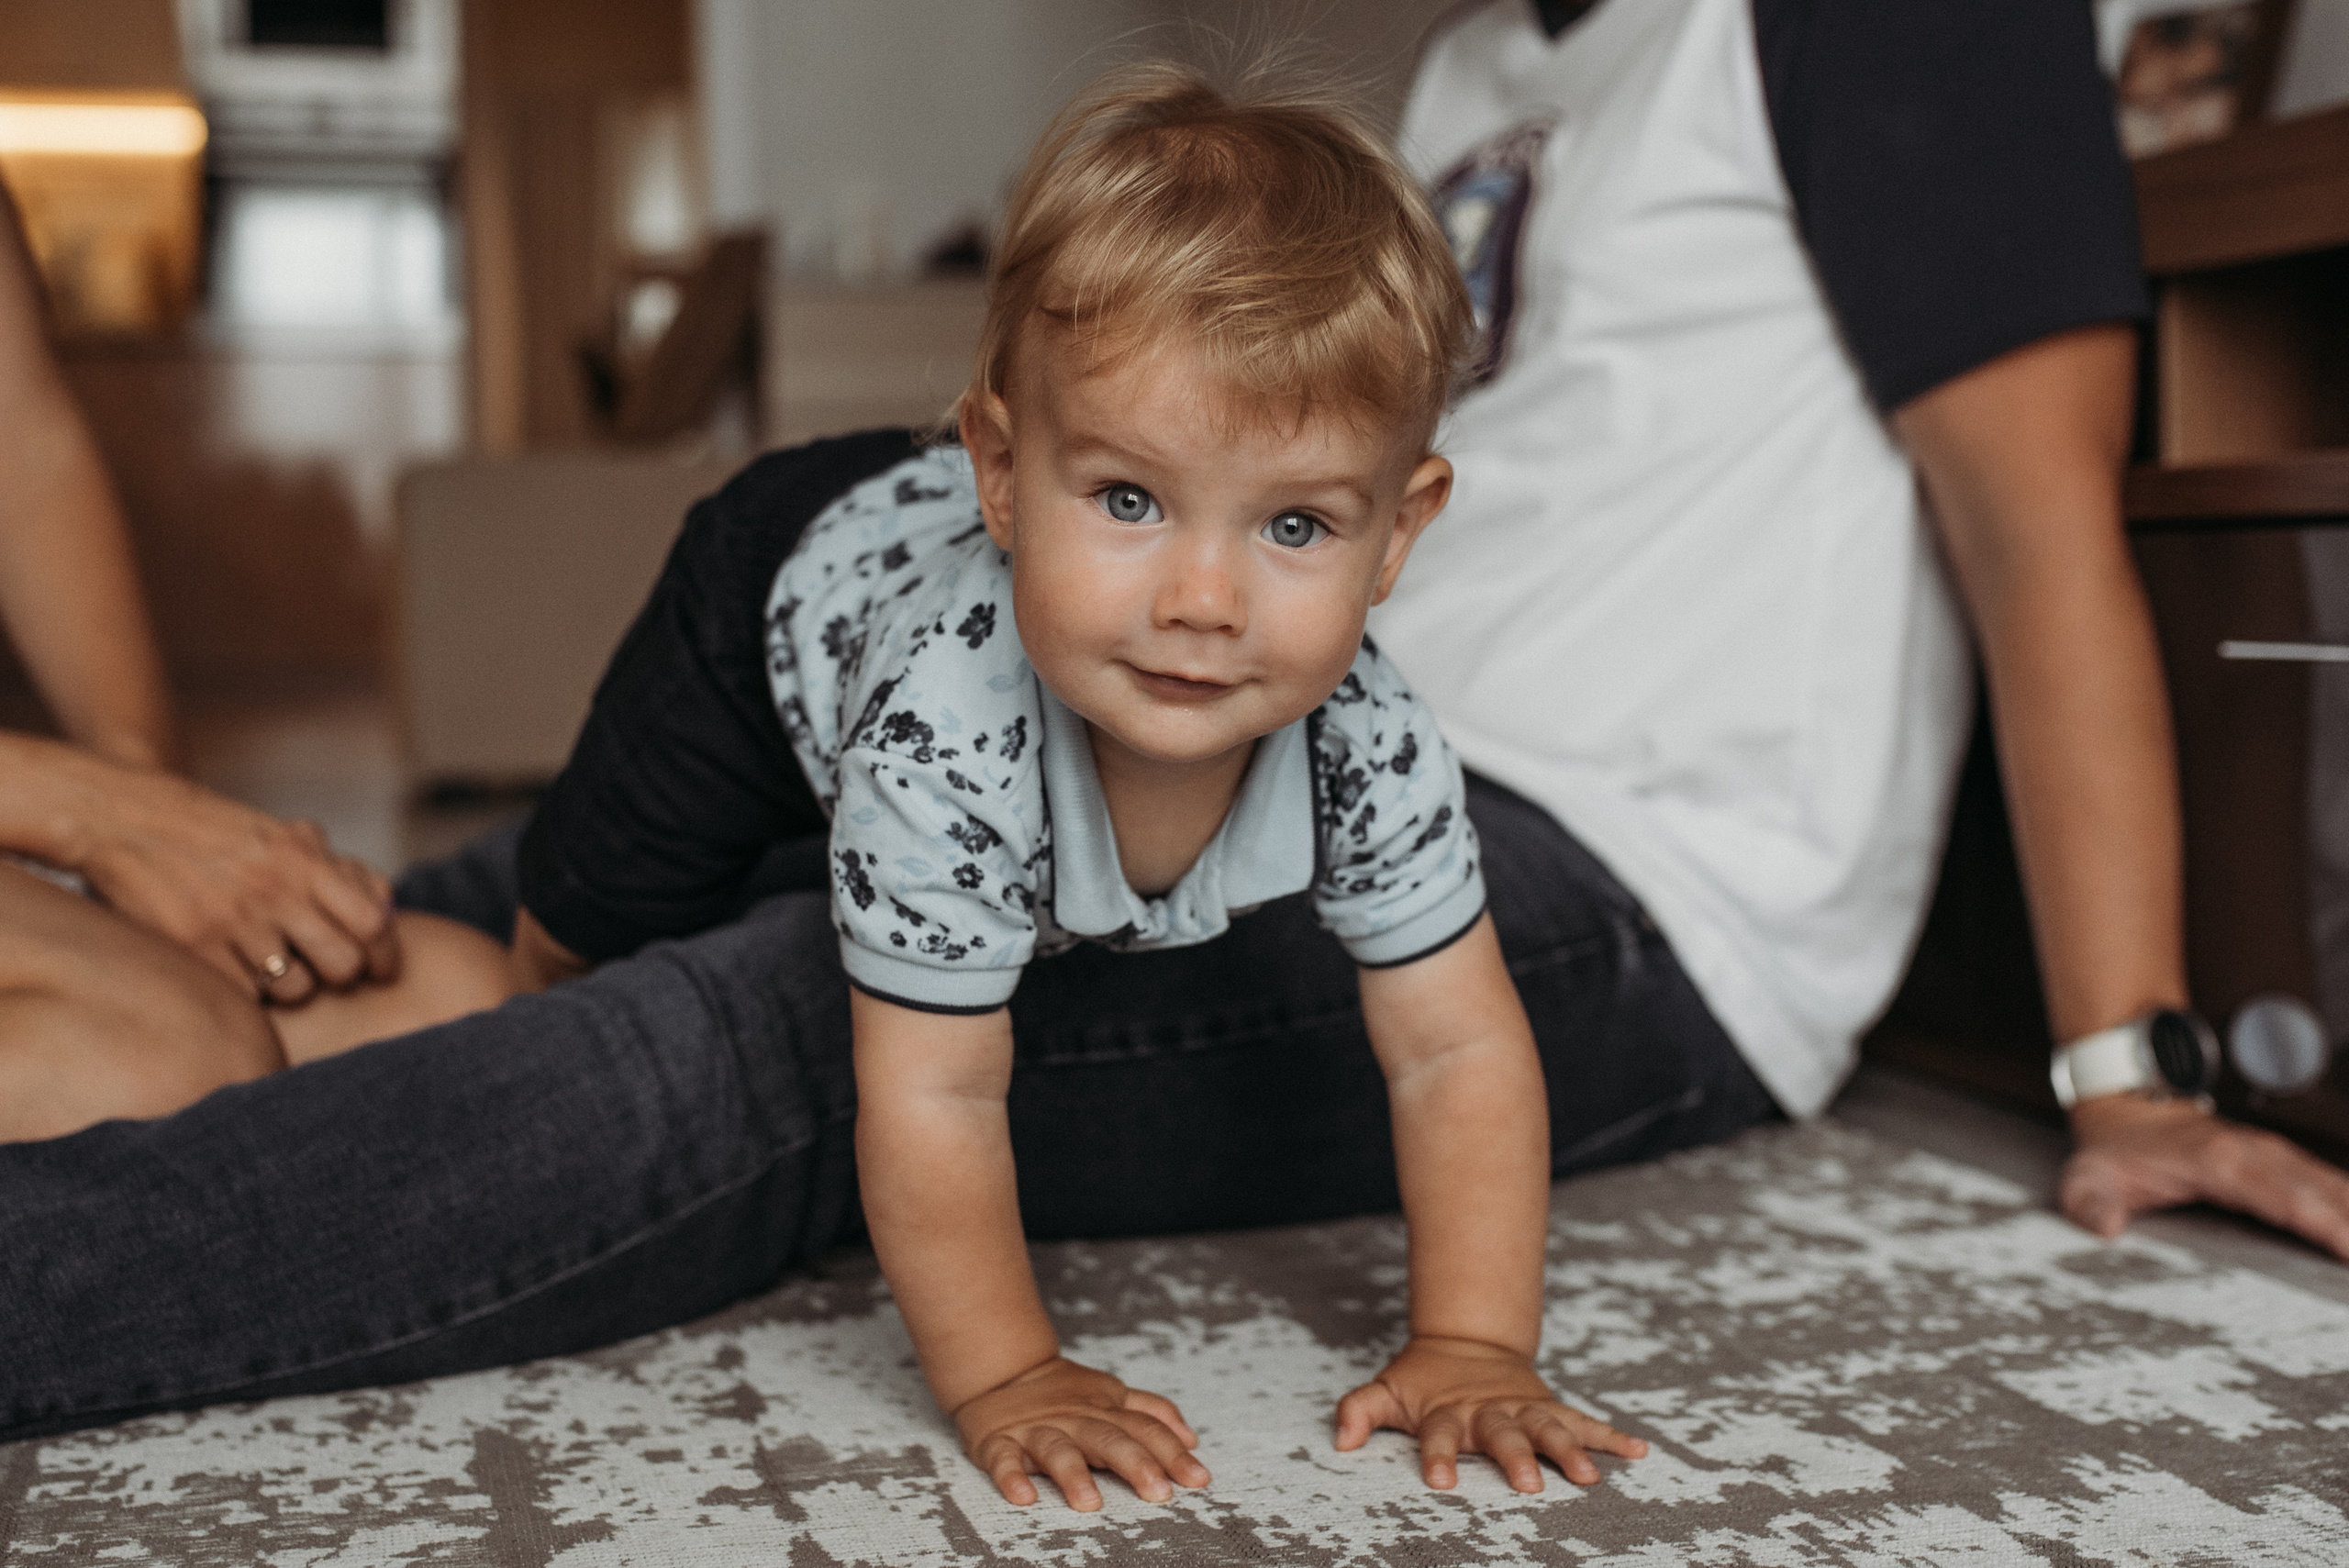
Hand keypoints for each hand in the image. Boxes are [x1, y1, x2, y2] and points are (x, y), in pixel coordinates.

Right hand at [57, 752, 399, 1003]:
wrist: (128, 819)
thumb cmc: (219, 833)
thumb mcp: (286, 835)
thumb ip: (338, 869)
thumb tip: (385, 907)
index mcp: (305, 860)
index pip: (373, 921)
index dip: (387, 955)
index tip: (383, 970)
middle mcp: (275, 890)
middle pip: (342, 964)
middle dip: (343, 977)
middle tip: (329, 973)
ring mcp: (233, 920)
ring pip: (296, 988)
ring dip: (294, 988)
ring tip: (276, 968)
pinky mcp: (193, 946)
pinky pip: (246, 996)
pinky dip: (250, 992)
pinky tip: (237, 971)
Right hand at [952, 1355, 1210, 1510]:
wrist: (1000, 1369)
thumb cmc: (1064, 1393)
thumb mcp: (1111, 1395)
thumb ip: (1151, 1413)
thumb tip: (1192, 1438)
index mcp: (1104, 1410)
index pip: (1145, 1429)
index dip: (1173, 1453)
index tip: (1199, 1479)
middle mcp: (1075, 1419)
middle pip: (1109, 1439)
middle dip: (1136, 1464)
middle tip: (1160, 1493)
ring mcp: (1036, 1430)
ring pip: (1058, 1450)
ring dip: (1074, 1474)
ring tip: (1091, 1503)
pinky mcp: (999, 1441)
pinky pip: (1003, 1459)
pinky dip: (1011, 1476)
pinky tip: (1023, 1496)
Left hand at [1334, 1335, 1645, 1491]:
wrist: (1465, 1341)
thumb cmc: (1422, 1381)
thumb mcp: (1385, 1390)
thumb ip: (1359, 1411)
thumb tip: (1340, 1441)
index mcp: (1447, 1413)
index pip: (1439, 1436)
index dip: (1438, 1456)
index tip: (1441, 1482)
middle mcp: (1489, 1411)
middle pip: (1502, 1435)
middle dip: (1516, 1458)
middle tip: (1528, 1485)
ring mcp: (1523, 1407)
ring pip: (1548, 1427)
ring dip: (1570, 1450)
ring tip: (1588, 1477)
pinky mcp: (1550, 1406)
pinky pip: (1584, 1421)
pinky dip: (1611, 1435)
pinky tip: (1639, 1451)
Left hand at [2063, 1092, 2348, 1260]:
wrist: (2127, 1109)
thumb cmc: (2114, 1150)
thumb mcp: (2088, 1176)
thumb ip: (2090, 1201)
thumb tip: (2103, 1226)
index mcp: (2216, 1162)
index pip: (2278, 1195)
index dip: (2317, 1222)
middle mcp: (2254, 1153)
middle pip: (2319, 1193)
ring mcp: (2271, 1154)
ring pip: (2331, 1185)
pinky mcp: (2280, 1160)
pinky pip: (2326, 1182)